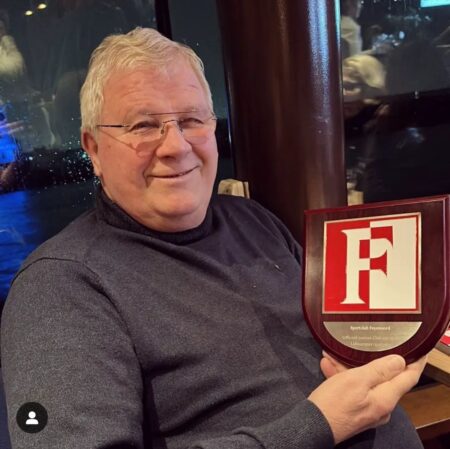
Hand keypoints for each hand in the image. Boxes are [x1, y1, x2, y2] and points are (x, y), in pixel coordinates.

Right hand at [308, 353, 426, 443]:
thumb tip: (400, 361)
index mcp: (386, 398)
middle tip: (369, 342)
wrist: (312, 425)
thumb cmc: (335, 401)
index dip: (415, 362)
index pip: (409, 378)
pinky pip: (354, 389)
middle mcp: (381, 407)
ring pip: (366, 382)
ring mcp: (368, 410)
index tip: (418, 349)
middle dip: (374, 359)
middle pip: (386, 379)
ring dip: (351, 367)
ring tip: (335, 353)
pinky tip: (328, 365)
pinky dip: (343, 377)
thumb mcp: (356, 380)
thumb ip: (379, 370)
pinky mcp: (354, 411)